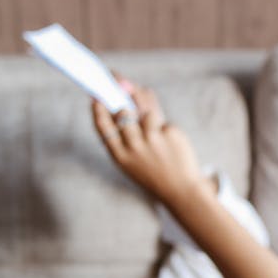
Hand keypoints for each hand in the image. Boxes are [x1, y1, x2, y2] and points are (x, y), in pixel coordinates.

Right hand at [91, 77, 210, 209]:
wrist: (181, 190)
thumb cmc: (153, 171)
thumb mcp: (133, 158)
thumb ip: (126, 129)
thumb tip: (124, 88)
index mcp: (120, 156)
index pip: (103, 127)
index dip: (98, 109)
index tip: (96, 96)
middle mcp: (135, 147)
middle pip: (123, 112)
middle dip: (123, 99)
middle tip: (123, 87)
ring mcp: (154, 140)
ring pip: (144, 110)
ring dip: (144, 108)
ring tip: (150, 124)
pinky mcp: (171, 134)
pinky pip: (161, 118)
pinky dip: (162, 123)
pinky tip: (168, 140)